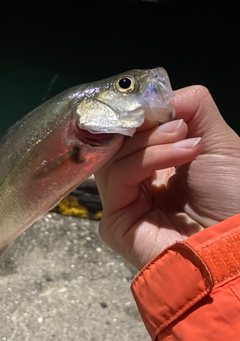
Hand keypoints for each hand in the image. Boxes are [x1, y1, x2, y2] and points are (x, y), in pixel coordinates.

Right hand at [95, 86, 239, 269]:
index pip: (129, 132)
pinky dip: (147, 158)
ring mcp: (123, 202)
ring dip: (152, 139)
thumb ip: (192, 106)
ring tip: (187, 139)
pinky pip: (117, 177)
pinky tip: (182, 152)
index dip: (139, 112)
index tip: (158, 100)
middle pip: (116, 141)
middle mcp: (136, 183)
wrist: (237, 246)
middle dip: (146, 124)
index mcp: (155, 166)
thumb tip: (158, 94)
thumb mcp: (219, 141)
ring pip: (113, 155)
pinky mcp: (114, 221)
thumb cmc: (233, 198)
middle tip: (178, 122)